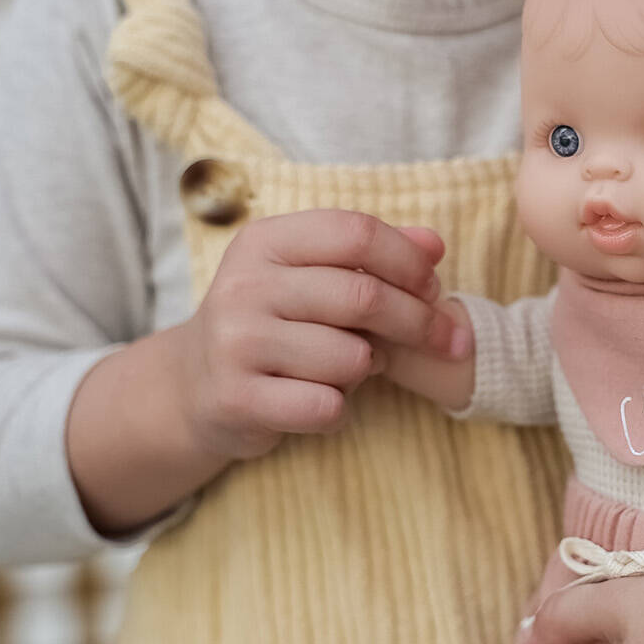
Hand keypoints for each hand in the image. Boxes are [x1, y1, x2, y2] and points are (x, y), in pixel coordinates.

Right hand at [174, 210, 469, 459]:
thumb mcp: (311, 275)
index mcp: (265, 242)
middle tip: (449, 341)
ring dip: (369, 369)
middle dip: (419, 322)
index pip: (356, 233)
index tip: (434, 288)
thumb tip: (436, 244)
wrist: (195, 384)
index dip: (408, 261)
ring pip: (350, 358)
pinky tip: (322, 401)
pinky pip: (327, 406)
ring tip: (350, 369)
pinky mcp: (236, 398)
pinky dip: (340, 410)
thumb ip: (373, 256)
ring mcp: (236, 343)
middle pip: (362, 297)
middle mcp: (244, 285)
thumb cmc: (273, 322)